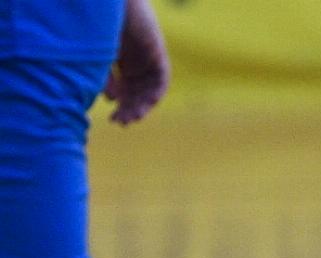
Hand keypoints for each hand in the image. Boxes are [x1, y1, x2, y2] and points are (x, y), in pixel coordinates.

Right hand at [106, 0, 169, 124]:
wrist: (110, 7)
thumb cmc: (98, 29)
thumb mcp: (100, 58)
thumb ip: (106, 77)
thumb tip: (112, 99)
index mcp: (121, 63)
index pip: (124, 91)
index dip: (120, 107)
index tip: (113, 120)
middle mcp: (136, 64)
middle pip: (137, 93)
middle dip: (129, 110)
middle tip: (121, 123)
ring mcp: (147, 60)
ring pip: (149, 90)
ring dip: (142, 105)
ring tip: (133, 117)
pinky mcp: (157, 55)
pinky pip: (161, 79)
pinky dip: (155, 92)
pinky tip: (147, 104)